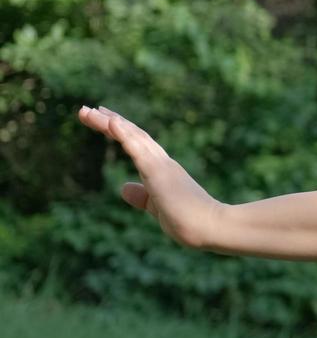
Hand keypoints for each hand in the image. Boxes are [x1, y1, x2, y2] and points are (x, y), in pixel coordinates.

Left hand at [76, 105, 225, 250]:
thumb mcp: (157, 207)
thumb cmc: (189, 221)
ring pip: (133, 137)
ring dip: (109, 123)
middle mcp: (162, 162)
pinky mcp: (159, 172)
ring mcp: (161, 165)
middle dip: (108, 121)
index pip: (138, 144)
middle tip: (85, 110)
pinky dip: (124, 134)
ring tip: (89, 111)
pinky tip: (111, 122)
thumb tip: (124, 187)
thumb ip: (142, 196)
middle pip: (132, 135)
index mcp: (163, 170)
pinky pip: (138, 150)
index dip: (120, 130)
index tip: (103, 119)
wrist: (210, 227)